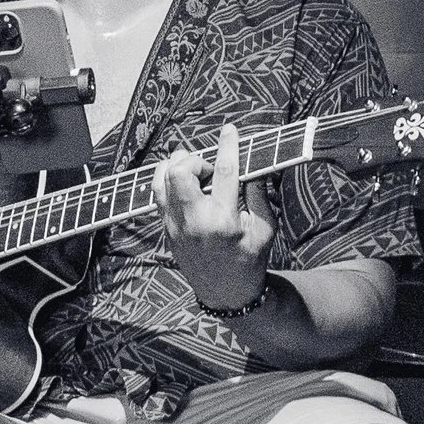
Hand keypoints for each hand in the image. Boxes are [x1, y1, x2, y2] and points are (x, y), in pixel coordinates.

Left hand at [155, 124, 275, 315]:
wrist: (225, 294)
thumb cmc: (250, 260)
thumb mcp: (265, 228)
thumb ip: (260, 193)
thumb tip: (257, 162)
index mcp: (223, 221)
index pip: (223, 171)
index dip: (227, 145)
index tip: (230, 129)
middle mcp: (194, 221)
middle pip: (179, 171)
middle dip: (195, 159)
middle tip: (210, 168)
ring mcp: (175, 226)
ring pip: (161, 179)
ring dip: (178, 166)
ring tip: (196, 172)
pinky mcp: (165, 229)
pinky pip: (157, 194)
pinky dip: (168, 179)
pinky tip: (185, 181)